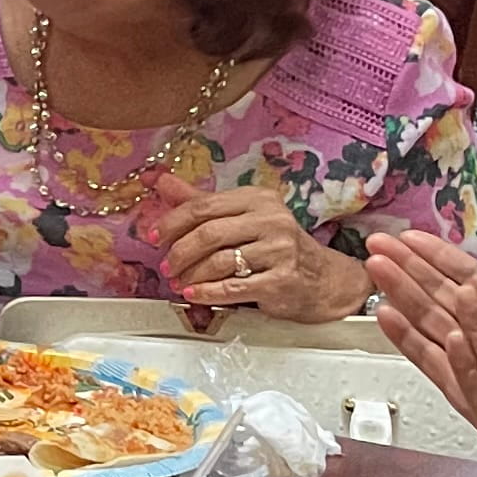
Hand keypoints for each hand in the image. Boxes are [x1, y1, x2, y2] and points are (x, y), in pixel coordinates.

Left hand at [154, 186, 363, 318]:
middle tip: (166, 265)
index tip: (154, 237)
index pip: (204, 205)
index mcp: (258, 199)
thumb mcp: (242, 217)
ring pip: (219, 262)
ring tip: (179, 282)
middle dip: (179, 252)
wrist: (322, 279)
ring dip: (191, 275)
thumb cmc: (275, 245)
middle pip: (209, 234)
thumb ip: (202, 202)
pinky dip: (206, 293)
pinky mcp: (281, 281)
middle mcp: (272, 221)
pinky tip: (193, 294)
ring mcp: (279, 251)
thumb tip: (162, 182)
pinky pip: (232, 288)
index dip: (173, 222)